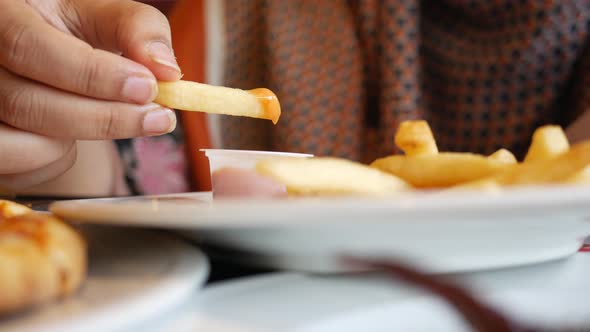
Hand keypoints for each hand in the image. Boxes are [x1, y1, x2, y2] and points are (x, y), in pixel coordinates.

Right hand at [0, 0, 180, 189]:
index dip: (91, 74)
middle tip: (158, 117)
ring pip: (26, 143)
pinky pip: (26, 167)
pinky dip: (60, 158)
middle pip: (30, 103)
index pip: (29, 47)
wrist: (46, 62)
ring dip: (84, 137)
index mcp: (3, 16)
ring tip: (114, 116)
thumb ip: (136, 29)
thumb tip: (166, 69)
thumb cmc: (73, 34)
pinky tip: (75, 133)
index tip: (148, 87)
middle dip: (105, 117)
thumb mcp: (102, 18)